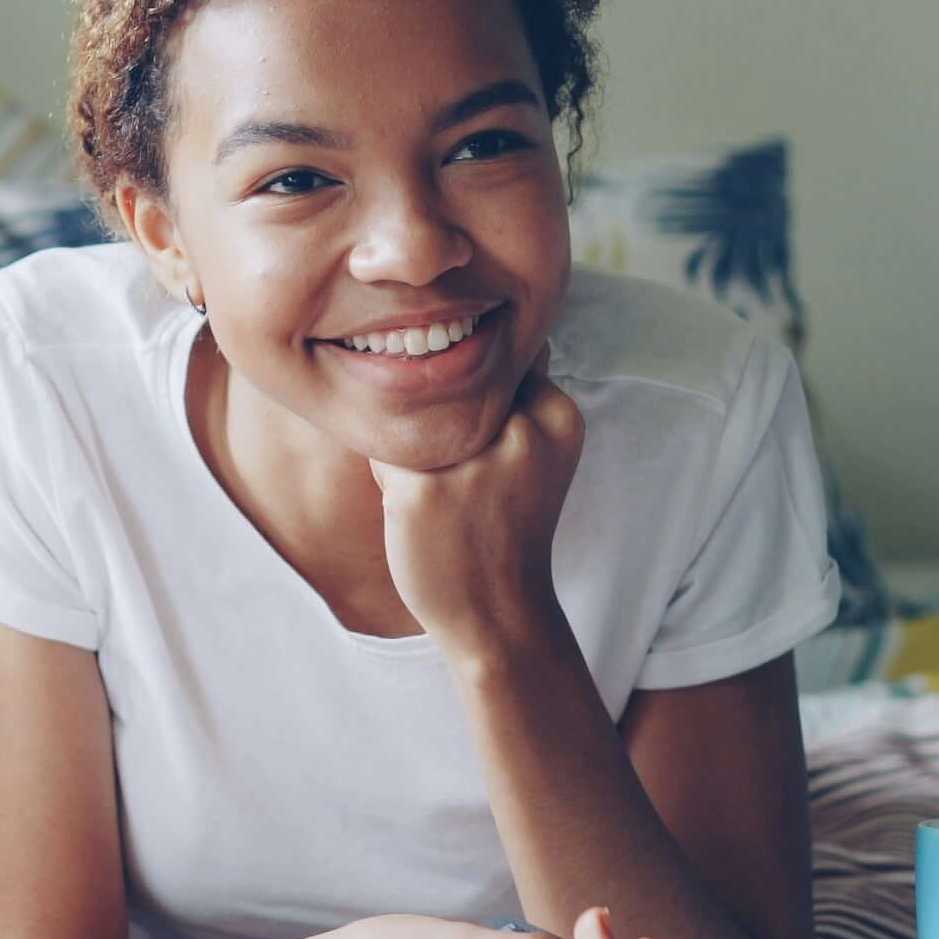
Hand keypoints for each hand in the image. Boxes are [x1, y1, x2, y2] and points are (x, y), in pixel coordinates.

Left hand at [363, 355, 582, 652]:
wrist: (499, 612)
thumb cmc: (506, 524)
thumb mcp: (537, 451)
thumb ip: (518, 394)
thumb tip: (482, 327)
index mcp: (558, 416)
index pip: (495, 359)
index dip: (476, 399)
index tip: (490, 448)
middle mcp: (522, 430)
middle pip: (446, 381)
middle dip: (440, 419)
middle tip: (464, 479)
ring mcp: (472, 459)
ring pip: (407, 412)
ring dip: (410, 446)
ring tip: (442, 493)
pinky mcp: (421, 487)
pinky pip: (379, 449)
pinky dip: (387, 476)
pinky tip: (416, 511)